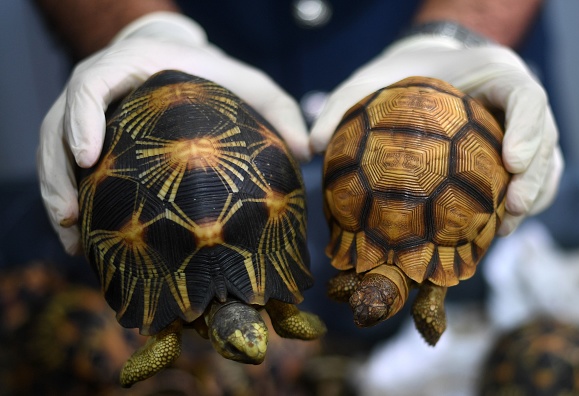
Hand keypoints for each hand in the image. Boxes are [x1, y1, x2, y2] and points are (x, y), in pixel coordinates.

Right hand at [38, 12, 309, 253]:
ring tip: (70, 237)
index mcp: (131, 66)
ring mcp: (85, 112)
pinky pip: (63, 165)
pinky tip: (78, 236)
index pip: (90, 84)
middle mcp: (98, 87)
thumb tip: (305, 150)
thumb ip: (278, 108)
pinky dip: (66, 198)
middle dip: (57, 171)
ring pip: (52, 150)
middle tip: (70, 215)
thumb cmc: (214, 74)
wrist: (179, 61)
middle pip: (57, 125)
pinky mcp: (84, 135)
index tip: (86, 156)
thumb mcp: (250, 83)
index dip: (82, 118)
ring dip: (55, 194)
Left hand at [310, 33, 562, 235]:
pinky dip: (517, 207)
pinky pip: (528, 182)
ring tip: (505, 226)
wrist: (419, 75)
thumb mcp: (367, 83)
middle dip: (535, 175)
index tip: (512, 160)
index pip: (524, 95)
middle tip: (512, 207)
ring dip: (532, 198)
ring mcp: (517, 131)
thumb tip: (310, 147)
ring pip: (544, 165)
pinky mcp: (510, 156)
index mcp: (492, 75)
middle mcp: (513, 104)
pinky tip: (494, 230)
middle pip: (545, 137)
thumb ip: (341, 106)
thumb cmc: (397, 77)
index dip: (527, 128)